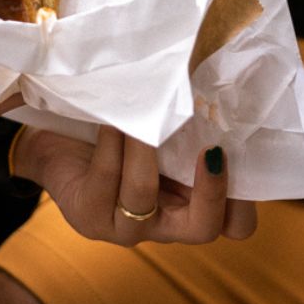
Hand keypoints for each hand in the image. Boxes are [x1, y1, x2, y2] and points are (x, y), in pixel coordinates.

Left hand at [16, 125, 256, 245]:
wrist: (59, 142)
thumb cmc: (122, 130)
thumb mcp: (163, 128)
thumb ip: (191, 121)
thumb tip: (218, 74)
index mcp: (191, 204)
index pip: (235, 224)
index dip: (245, 201)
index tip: (235, 152)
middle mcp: (164, 223)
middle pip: (203, 229)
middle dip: (211, 191)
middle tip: (212, 149)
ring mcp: (125, 226)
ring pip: (143, 195)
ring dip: (145, 148)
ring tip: (143, 110)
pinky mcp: (88, 216)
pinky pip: (106, 179)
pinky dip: (113, 143)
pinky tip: (112, 119)